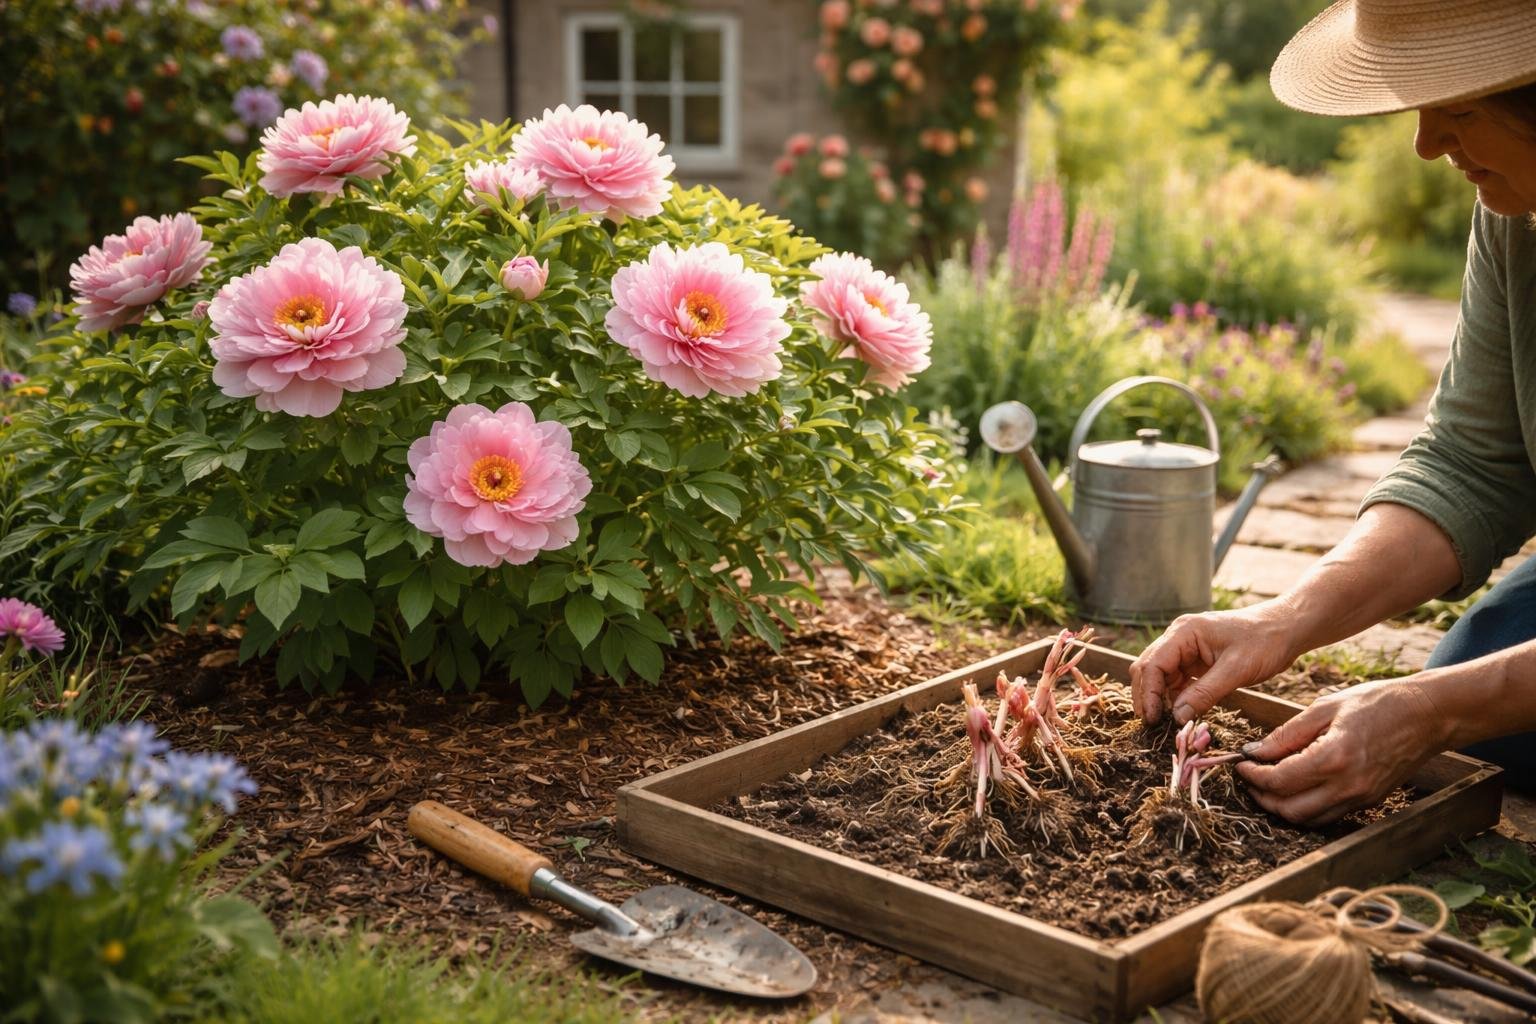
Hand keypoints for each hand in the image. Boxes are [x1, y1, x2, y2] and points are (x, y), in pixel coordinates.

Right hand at [1131, 601, 1297, 724]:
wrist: (1287, 628)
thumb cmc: (1264, 642)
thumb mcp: (1236, 670)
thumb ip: (1204, 693)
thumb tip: (1177, 717)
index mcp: (1183, 632)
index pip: (1152, 664)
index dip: (1148, 693)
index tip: (1152, 719)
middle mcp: (1178, 638)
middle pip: (1148, 668)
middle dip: (1147, 696)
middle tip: (1152, 725)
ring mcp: (1186, 649)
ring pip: (1160, 676)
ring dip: (1159, 698)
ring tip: (1164, 724)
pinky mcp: (1196, 660)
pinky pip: (1177, 680)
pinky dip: (1174, 697)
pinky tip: (1178, 714)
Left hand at [1235, 679, 1450, 824]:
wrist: (1428, 715)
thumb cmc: (1377, 703)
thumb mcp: (1325, 708)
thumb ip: (1287, 734)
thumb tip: (1254, 751)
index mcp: (1333, 758)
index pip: (1278, 781)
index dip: (1252, 775)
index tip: (1240, 763)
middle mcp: (1348, 786)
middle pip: (1289, 809)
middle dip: (1262, 796)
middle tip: (1249, 778)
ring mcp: (1361, 798)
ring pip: (1308, 820)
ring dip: (1281, 807)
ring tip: (1267, 785)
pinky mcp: (1370, 802)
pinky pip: (1328, 816)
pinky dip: (1305, 808)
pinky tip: (1295, 788)